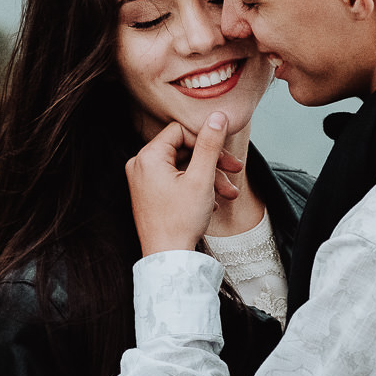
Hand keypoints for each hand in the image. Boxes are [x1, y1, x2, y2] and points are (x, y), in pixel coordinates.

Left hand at [125, 112, 240, 255]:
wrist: (168, 259)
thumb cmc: (181, 220)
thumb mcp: (201, 178)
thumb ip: (209, 144)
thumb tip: (217, 116)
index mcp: (148, 157)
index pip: (181, 132)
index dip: (207, 141)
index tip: (227, 156)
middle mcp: (140, 165)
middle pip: (183, 150)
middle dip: (212, 162)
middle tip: (236, 171)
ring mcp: (142, 181)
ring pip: (182, 168)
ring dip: (208, 178)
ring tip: (230, 194)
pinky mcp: (148, 195)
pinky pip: (175, 181)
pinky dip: (195, 188)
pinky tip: (212, 204)